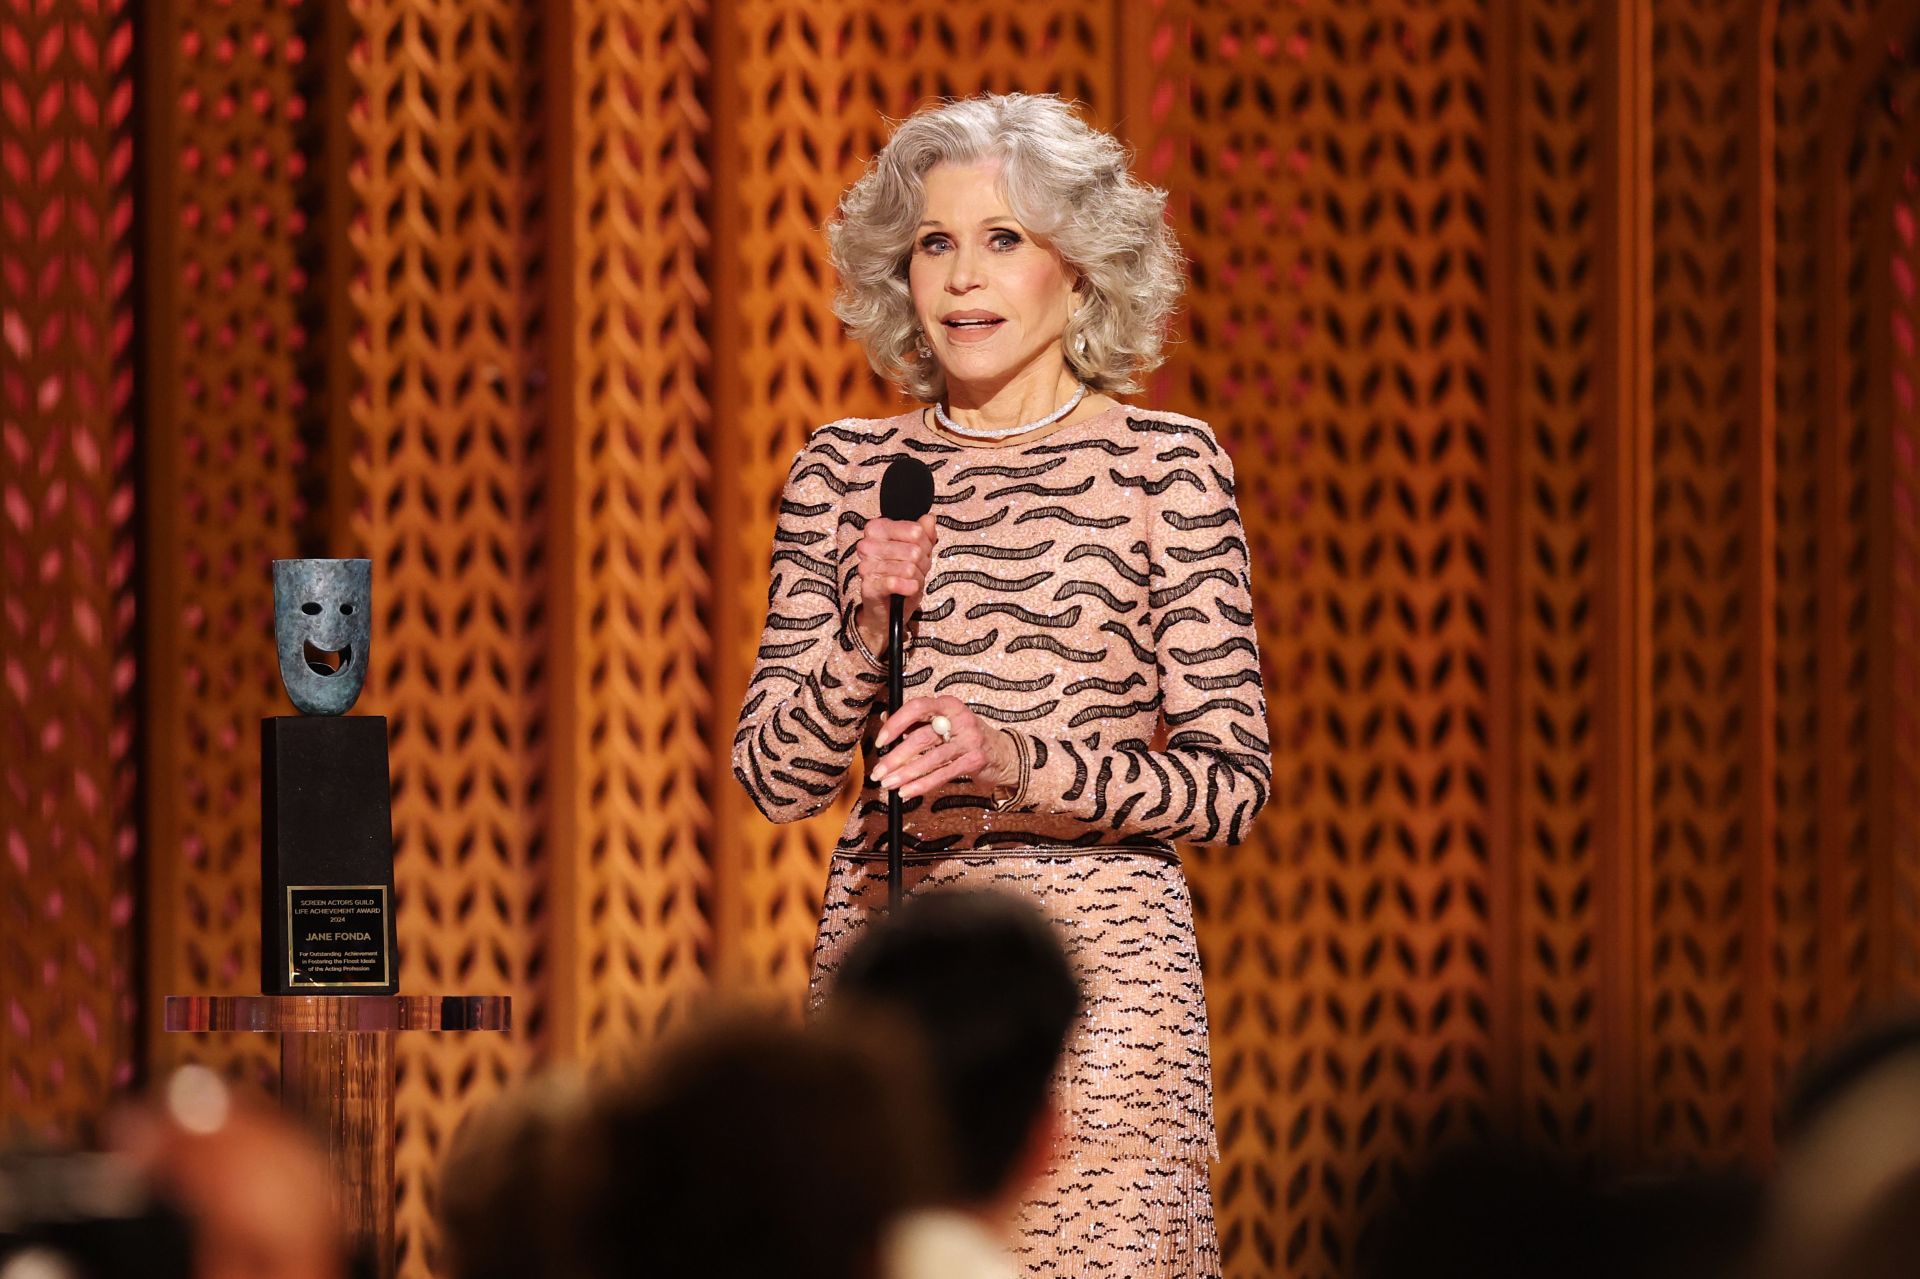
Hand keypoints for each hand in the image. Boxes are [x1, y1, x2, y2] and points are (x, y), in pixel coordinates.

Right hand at [853, 514, 937, 655]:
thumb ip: (924, 533)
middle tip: (915, 570)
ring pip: (909, 568)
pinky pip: (896, 582)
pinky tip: (908, 589)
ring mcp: (866, 566)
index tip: (920, 551)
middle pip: (914, 550)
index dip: (925, 544)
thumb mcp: (918, 551)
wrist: (888, 609)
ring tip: (909, 581)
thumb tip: (929, 518)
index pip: (915, 530)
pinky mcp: (869, 587)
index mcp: (877, 529)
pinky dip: (909, 588)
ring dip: (916, 578)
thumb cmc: (901, 575)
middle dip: (922, 563)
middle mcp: (867, 545)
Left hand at [870, 696, 1017, 799]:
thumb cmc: (964, 735)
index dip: (896, 723)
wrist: (1001, 752)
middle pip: (921, 738)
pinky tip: (907, 792)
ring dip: (905, 774)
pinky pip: (943, 774)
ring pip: (931, 758)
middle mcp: (960, 719)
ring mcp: (969, 740)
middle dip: (895, 758)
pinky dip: (922, 785)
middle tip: (877, 772)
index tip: (881, 741)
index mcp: (948, 705)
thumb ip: (916, 720)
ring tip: (888, 784)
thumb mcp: (943, 721)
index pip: (917, 707)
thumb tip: (884, 718)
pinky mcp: (974, 760)